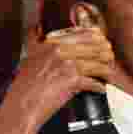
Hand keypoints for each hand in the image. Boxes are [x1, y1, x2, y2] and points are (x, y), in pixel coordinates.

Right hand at [0, 26, 114, 126]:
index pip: (81, 33)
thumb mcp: (28, 57)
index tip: (103, 41)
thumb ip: (35, 41)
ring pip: (96, 64)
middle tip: (111, 58)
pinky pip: (93, 82)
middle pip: (93, 47)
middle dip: (105, 53)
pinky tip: (101, 88)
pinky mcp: (72, 81)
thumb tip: (37, 29)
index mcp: (50, 44)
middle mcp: (59, 51)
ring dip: (106, 70)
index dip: (97, 37)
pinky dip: (99, 86)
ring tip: (109, 73)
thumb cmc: (25, 86)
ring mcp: (66, 65)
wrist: (22, 105)